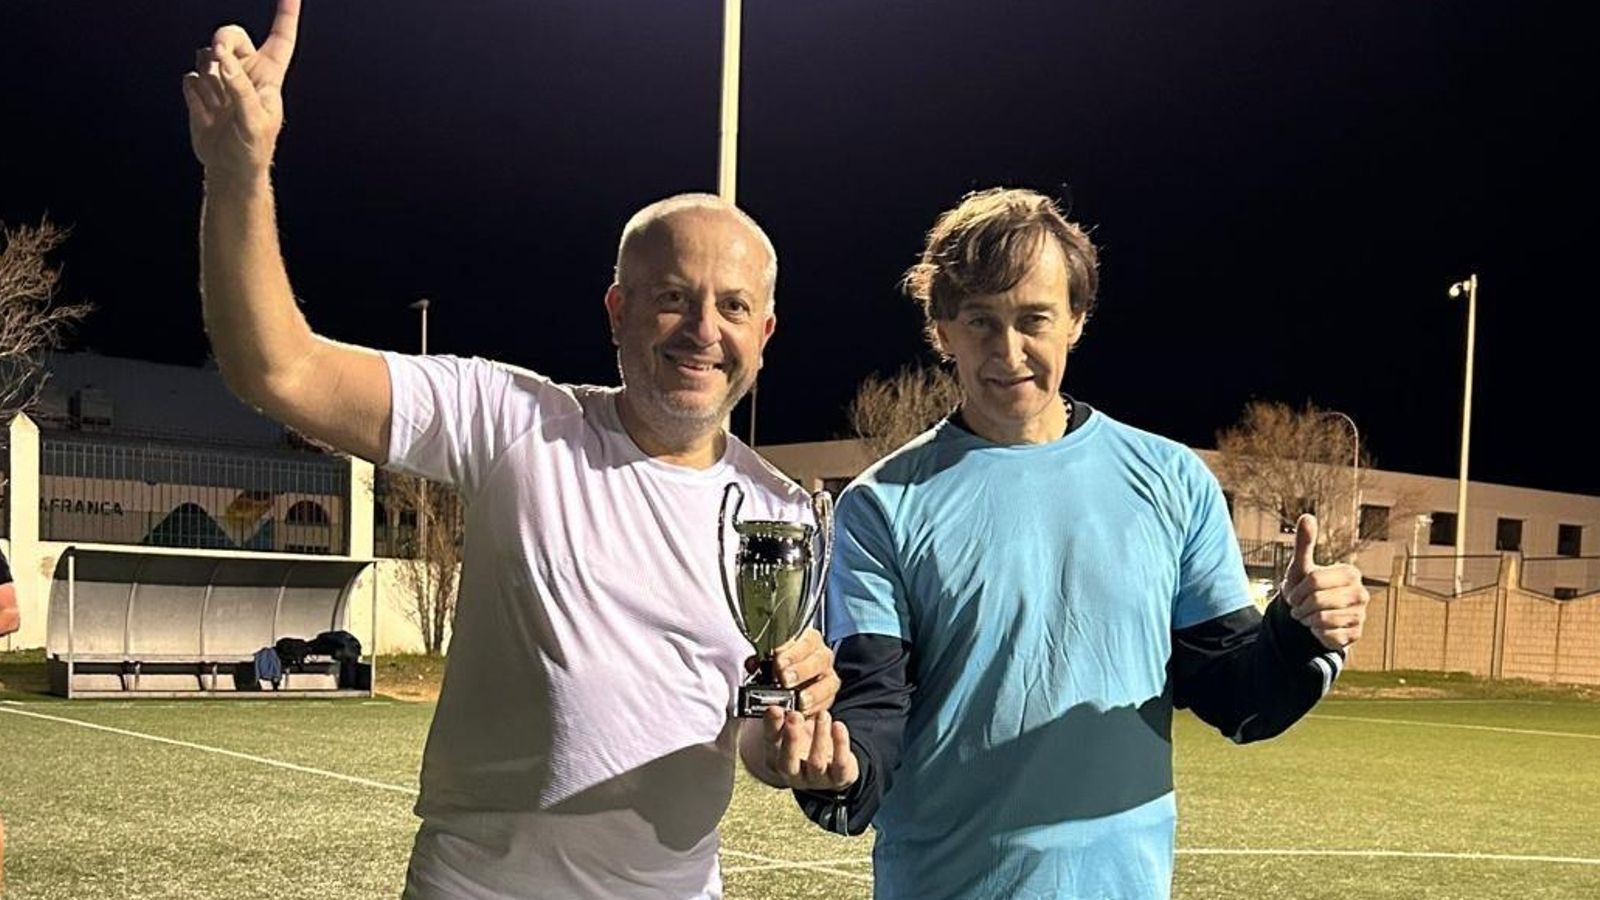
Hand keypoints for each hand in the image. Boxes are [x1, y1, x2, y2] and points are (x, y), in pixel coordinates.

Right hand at [182, 0, 301, 177]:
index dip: (286, 15)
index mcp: (268, 75)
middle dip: (223, 38)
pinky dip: (194, 92)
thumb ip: (240, 89)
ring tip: (218, 102)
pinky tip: (205, 112)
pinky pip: (190, 77)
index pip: (281, 38)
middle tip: (218, 52)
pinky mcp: (200, 91)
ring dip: (207, 72)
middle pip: (231, 36)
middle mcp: (245, 72)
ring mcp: (221, 80)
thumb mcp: (254, 122)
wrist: (229, 168)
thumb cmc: (252, 147)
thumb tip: (221, 60)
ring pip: (206, 55)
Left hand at [752, 628, 839, 714]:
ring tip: (799, 700)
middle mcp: (822, 658)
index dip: (794, 652)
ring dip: (813, 692)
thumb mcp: (767, 663)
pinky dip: (816, 709)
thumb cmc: (776, 671)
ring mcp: (828, 679)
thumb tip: (752, 664)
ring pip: (830, 682)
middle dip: (802, 670)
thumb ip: (760, 662)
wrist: (784, 691)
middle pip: (821, 659)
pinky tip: (804, 712)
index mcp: (808, 641)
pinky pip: (828, 703)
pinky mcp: (829, 699)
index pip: (808, 640)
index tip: (780, 663)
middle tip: (786, 680)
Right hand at [758, 708, 858, 791]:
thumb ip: (784, 719)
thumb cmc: (808, 743)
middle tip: (794, 715)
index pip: (770, 746)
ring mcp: (817, 780)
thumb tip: (776, 708)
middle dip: (791, 738)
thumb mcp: (794, 729)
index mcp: (778, 761)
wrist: (833, 766)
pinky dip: (840, 743)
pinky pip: (840, 764)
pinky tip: (838, 725)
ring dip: (819, 736)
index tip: (775, 710)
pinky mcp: (839, 778)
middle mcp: (794, 775)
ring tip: (823, 714)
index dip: (772, 728)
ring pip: (816, 763)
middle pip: (787, 763)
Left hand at [1281, 514, 1368, 650]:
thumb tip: (1306, 516)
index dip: (1296, 590)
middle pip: (1317, 601)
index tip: (1293, 594)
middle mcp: (1361, 593)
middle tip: (1299, 606)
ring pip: (1322, 619)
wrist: (1309, 613)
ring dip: (1307, 619)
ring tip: (1308, 615)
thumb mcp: (1301, 565)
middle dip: (1300, 606)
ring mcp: (1361, 615)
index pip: (1314, 581)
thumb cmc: (1305, 586)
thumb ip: (1305, 542)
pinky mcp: (1356, 634)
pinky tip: (1318, 627)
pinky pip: (1327, 636)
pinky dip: (1315, 633)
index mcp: (1350, 573)